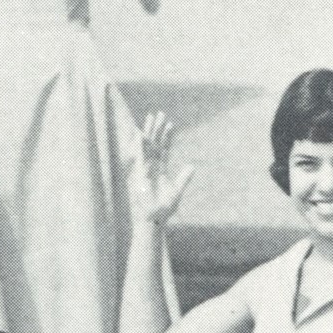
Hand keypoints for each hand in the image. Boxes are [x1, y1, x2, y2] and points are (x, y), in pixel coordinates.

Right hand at [131, 112, 194, 227]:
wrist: (152, 220)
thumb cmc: (163, 210)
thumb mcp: (177, 192)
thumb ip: (183, 178)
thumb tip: (192, 165)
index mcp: (161, 170)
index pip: (164, 149)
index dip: (167, 137)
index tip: (170, 123)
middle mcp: (152, 166)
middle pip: (155, 143)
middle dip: (157, 128)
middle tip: (160, 112)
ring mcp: (145, 168)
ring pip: (147, 145)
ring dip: (150, 131)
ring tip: (152, 116)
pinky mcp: (139, 173)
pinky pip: (140, 155)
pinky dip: (139, 144)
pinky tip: (140, 133)